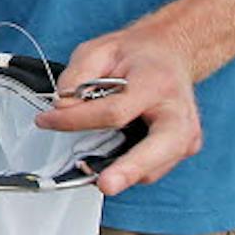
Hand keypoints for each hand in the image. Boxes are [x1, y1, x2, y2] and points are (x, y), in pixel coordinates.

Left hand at [35, 20, 202, 195]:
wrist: (170, 54)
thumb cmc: (136, 55)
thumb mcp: (99, 50)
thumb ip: (77, 76)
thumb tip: (62, 107)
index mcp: (156, 83)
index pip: (115, 111)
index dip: (77, 120)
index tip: (47, 120)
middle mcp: (178, 112)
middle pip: (156, 148)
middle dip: (129, 169)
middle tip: (105, 184)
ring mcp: (187, 134)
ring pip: (154, 168)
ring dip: (121, 173)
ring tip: (91, 169)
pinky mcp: (185, 149)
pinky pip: (153, 170)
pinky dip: (129, 170)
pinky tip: (111, 161)